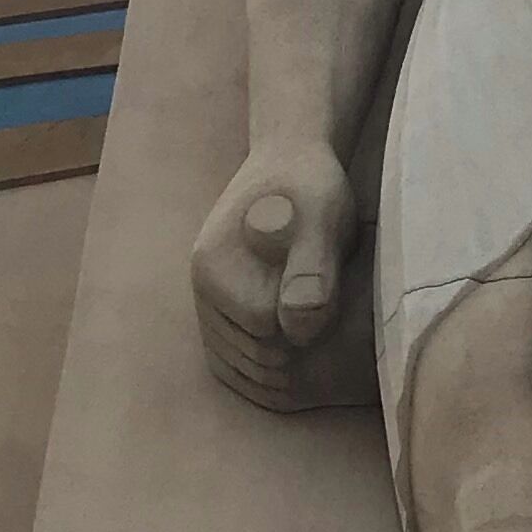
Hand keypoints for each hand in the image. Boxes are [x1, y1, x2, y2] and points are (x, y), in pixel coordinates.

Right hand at [191, 144, 355, 409]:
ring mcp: (206, 303)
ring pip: (248, 365)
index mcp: (215, 266)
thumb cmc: (313, 189)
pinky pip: (238, 364)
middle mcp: (200, 288)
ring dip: (288, 352)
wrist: (291, 165)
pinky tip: (301, 334)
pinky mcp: (219, 313)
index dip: (311, 317)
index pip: (269, 329)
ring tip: (317, 309)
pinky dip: (270, 363)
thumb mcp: (323, 218)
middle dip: (300, 339)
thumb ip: (312, 268)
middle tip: (330, 299)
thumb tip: (298, 323)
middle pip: (257, 354)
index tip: (331, 284)